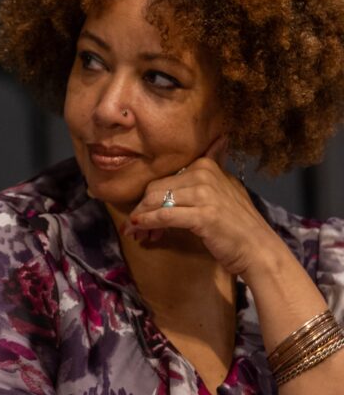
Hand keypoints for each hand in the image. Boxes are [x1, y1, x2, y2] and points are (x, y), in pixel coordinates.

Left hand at [124, 144, 288, 277]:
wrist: (259, 250)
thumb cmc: (237, 225)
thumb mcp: (225, 190)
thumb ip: (209, 175)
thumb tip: (212, 145)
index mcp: (206, 166)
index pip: (164, 178)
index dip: (150, 197)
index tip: (144, 212)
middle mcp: (204, 174)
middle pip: (155, 189)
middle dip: (142, 209)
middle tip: (136, 227)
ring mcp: (204, 194)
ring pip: (156, 201)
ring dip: (141, 219)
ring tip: (136, 233)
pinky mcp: (202, 215)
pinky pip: (164, 216)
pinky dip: (147, 222)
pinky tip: (137, 229)